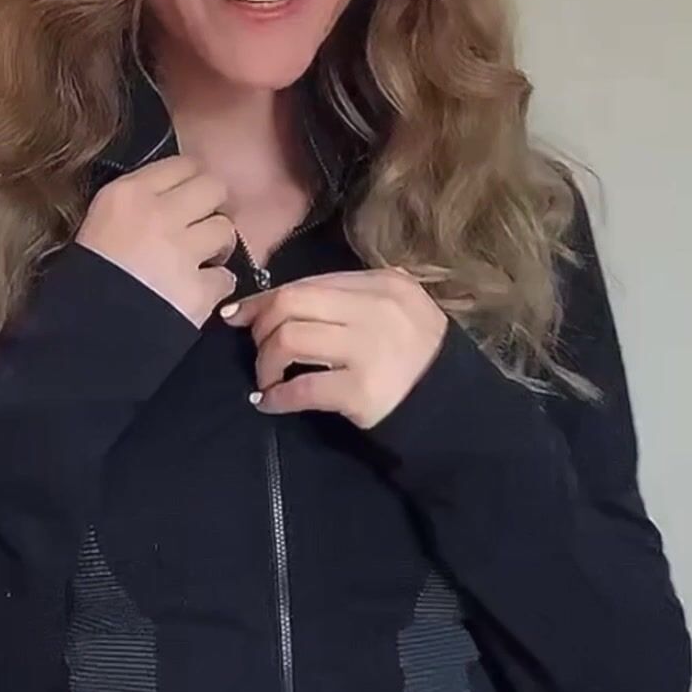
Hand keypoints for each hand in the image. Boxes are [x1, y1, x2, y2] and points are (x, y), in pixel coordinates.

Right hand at [76, 155, 237, 328]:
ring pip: (226, 230)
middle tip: (200, 227)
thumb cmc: (84, 277)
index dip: (192, 181)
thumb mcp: (98, 222)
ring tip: (202, 261)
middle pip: (214, 188)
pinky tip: (199, 291)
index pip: (184, 164)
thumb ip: (135, 203)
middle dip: (212, 207)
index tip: (189, 197)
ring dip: (218, 246)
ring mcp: (181, 252)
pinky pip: (226, 278)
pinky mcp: (198, 290)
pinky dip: (217, 286)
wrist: (83, 333)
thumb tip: (170, 198)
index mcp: (128, 194)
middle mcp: (159, 214)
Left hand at [221, 268, 448, 427]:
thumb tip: (275, 300)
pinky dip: (276, 397)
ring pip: (289, 339)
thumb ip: (350, 297)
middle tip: (258, 352)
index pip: (308, 283)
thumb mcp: (396, 311)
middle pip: (291, 303)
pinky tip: (269, 403)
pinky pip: (301, 388)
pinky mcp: (361, 390)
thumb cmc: (416, 358)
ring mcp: (370, 349)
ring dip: (266, 363)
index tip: (238, 315)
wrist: (452, 409)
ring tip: (269, 380)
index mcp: (384, 283)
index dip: (264, 299)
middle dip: (261, 328)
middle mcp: (377, 309)